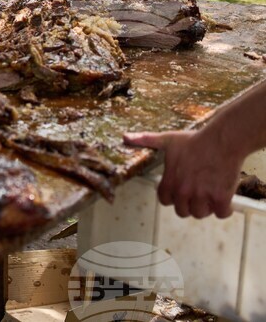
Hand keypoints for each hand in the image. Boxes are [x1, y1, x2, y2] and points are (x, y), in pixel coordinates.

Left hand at [123, 129, 242, 218]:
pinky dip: (224, 209)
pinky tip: (223, 199)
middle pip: (183, 211)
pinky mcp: (221, 198)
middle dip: (188, 204)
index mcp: (170, 182)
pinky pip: (221, 213)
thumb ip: (146, 141)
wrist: (221, 140)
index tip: (179, 191)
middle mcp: (184, 192)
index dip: (172, 197)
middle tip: (196, 193)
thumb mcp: (167, 140)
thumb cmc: (195, 141)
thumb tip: (126, 137)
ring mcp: (202, 196)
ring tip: (208, 195)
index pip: (165, 201)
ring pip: (200, 213)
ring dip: (205, 207)